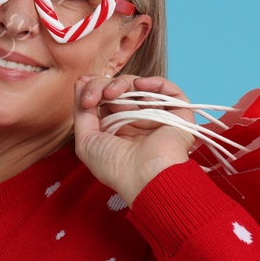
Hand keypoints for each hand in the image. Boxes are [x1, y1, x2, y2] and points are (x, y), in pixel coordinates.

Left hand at [73, 74, 194, 205]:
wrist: (145, 178)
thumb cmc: (114, 167)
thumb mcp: (86, 141)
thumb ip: (81, 113)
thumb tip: (81, 83)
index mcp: (118, 130)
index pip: (106, 100)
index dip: (94, 91)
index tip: (86, 97)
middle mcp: (137, 122)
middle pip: (121, 90)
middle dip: (104, 86)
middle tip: (96, 96)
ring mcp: (158, 118)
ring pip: (141, 88)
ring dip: (123, 83)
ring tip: (113, 93)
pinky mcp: (178, 116)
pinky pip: (170, 92)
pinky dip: (155, 82)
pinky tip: (140, 85)